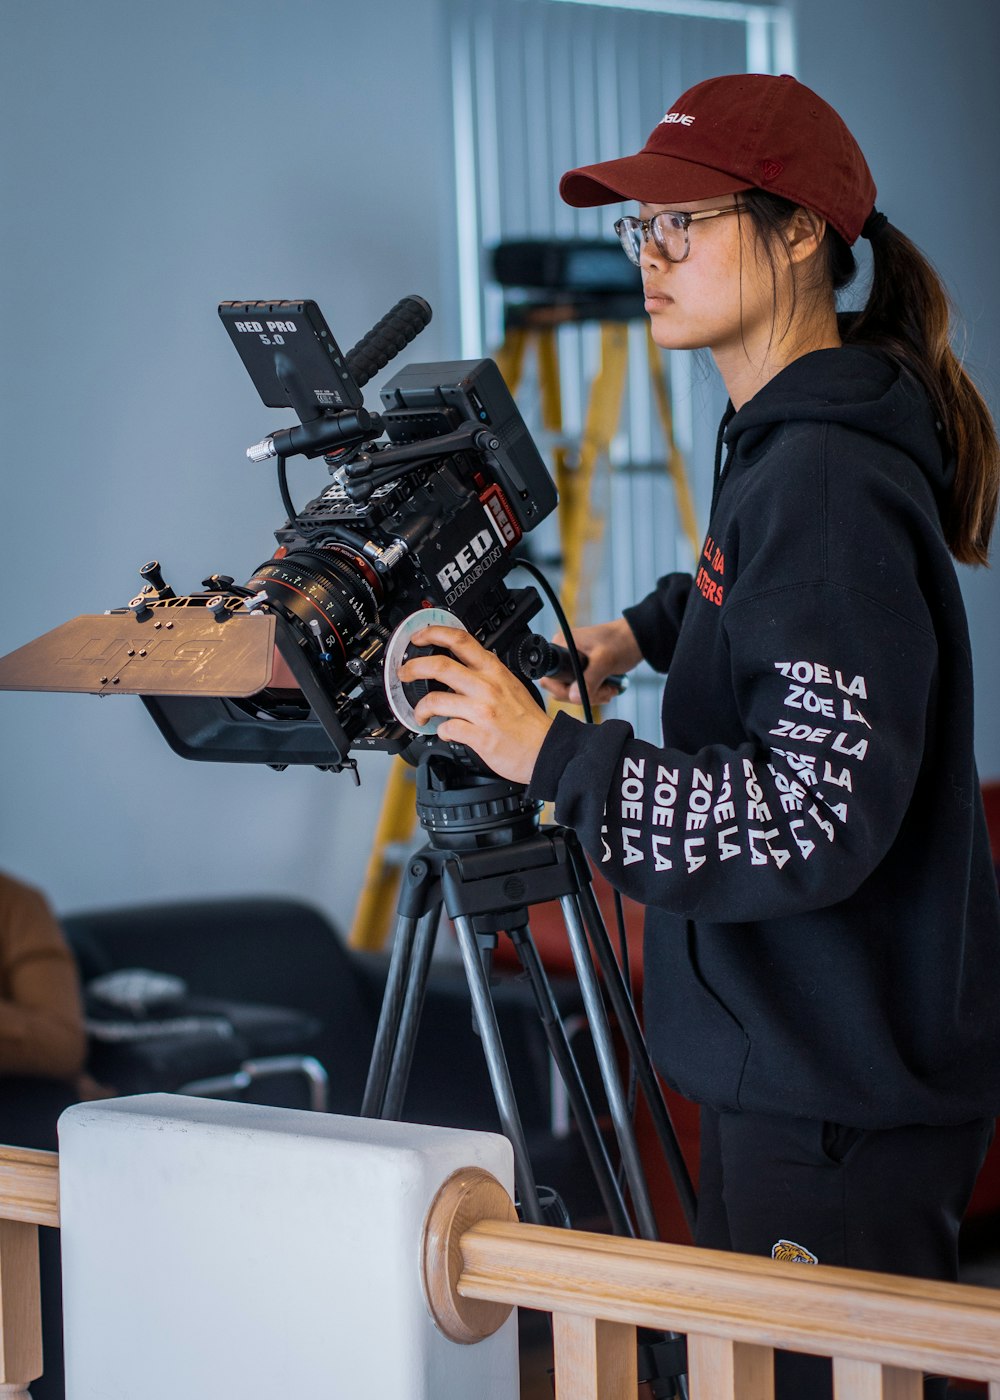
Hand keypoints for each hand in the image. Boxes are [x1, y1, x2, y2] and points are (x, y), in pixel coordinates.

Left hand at [397, 626, 552, 784]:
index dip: (433, 633)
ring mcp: (482, 711)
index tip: (418, 637)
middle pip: (440, 665)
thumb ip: (485, 674)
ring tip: (420, 714)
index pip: (460, 640)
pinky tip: (444, 731)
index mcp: (494, 670)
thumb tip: (456, 669)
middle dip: (413, 668)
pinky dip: (440, 731)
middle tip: (404, 674)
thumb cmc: (527, 721)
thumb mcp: (509, 684)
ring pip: (436, 699)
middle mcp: (487, 687)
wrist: (546, 749)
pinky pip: (447, 729)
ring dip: (421, 708)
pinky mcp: (479, 736)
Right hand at [539, 618, 641, 705]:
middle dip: (581, 694)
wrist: (638, 638)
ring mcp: (572, 661)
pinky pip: (580, 687)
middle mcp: (563, 652)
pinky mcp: (582, 668)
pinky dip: (594, 692)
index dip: (564, 689)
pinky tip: (608, 688)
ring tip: (609, 690)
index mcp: (562, 645)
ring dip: (591, 695)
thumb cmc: (622, 641)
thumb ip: (589, 680)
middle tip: (603, 692)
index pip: (550, 676)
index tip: (584, 692)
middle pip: (559, 686)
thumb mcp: (605, 661)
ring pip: (571, 690)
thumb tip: (574, 698)